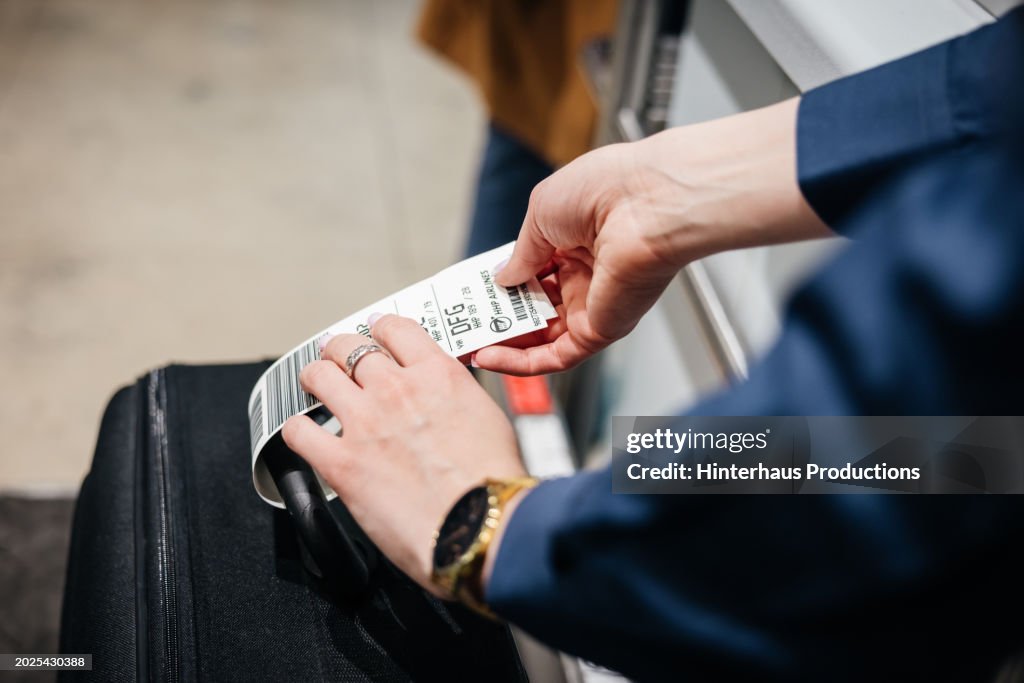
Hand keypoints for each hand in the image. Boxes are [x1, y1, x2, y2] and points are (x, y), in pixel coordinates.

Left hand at [282, 314, 526, 595]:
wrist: (482, 525)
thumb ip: (455, 399)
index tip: (375, 335)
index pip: (395, 329)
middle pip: (349, 346)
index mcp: (437, 375)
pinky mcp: (341, 462)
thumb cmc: (494, 484)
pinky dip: (297, 430)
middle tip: (337, 359)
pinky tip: (304, 435)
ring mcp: (365, 423)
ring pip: (318, 376)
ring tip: (314, 387)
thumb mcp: (488, 418)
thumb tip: (443, 402)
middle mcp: (397, 390)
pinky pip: (298, 431)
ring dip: (314, 378)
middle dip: (340, 350)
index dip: (379, 329)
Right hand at [476, 97, 828, 374]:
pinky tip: (490, 357)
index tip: (472, 293)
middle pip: (536, 306)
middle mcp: (587, 273)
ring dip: (504, 342)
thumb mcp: (542, 211)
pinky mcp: (600, 329)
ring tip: (467, 341)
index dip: (503, 282)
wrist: (651, 203)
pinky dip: (521, 363)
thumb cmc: (607, 189)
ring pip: (541, 337)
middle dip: (499, 316)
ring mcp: (594, 304)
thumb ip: (520, 252)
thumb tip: (502, 279)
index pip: (533, 269)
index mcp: (576, 238)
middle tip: (464, 323)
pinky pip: (555, 356)